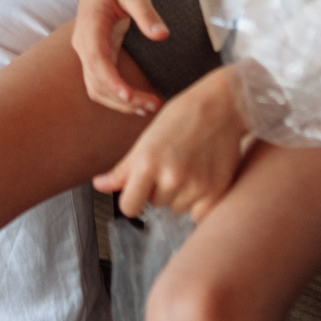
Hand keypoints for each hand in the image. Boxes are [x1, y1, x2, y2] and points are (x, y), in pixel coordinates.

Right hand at [73, 0, 167, 116]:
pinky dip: (116, 96)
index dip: (111, 81)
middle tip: (154, 105)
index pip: (96, 59)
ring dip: (119, 102)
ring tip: (149, 108)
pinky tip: (137, 102)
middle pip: (96, 81)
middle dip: (122, 99)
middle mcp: (83, 42)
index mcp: (90, 24)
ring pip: (96, 87)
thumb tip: (162, 35)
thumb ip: (146, 13)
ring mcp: (86, 50)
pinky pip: (100, 82)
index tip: (129, 96)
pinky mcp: (94, 54)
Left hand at [94, 66, 244, 220]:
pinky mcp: (216, 192)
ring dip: (179, 195)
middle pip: (154, 204)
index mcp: (147, 162)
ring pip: (176, 209)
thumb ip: (123, 169)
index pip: (128, 206)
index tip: (140, 188)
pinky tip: (202, 180)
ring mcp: (195, 187)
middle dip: (158, 190)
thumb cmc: (181, 117)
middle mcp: (170, 177)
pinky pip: (198, 215)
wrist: (221, 105)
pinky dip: (199, 203)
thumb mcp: (146, 140)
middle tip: (172, 163)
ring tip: (189, 166)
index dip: (132, 197)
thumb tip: (99, 186)